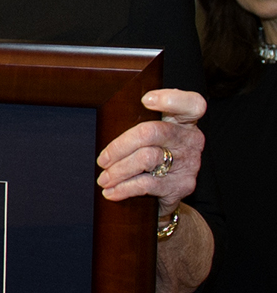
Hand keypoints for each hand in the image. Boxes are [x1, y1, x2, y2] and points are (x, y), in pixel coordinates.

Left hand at [96, 89, 203, 212]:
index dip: (171, 99)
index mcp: (183, 121)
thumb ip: (137, 122)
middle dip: (119, 146)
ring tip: (104, 179)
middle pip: (151, 132)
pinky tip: (111, 192)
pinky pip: (148, 184)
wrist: (166, 193)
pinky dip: (124, 188)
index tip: (145, 100)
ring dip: (118, 170)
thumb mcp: (149, 135)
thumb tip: (102, 121)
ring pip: (146, 159)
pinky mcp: (182, 185)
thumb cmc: (151, 155)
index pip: (191, 104)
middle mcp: (190, 140)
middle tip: (102, 160)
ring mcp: (189, 163)